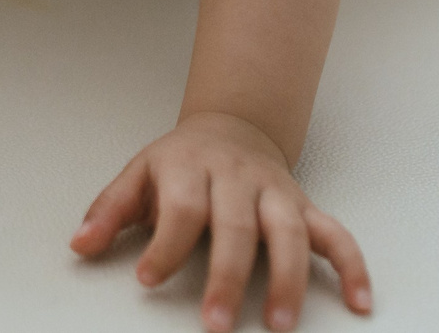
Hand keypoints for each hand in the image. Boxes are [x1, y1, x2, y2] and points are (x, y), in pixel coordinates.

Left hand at [71, 111, 370, 330]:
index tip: (147, 279)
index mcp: (190, 168)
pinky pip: (335, 234)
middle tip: (215, 322)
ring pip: (288, 232)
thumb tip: (79, 245)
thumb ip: (109, 211)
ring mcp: (275, 193)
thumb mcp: (138, 175)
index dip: (165, 244)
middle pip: (236, 226)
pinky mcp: (304, 207)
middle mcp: (237, 179)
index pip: (181, 207)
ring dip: (288, 279)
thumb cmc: (180, 163)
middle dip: (227, 275)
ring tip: (280, 324)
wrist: (233, 125)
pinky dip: (352, 266)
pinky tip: (359, 301)